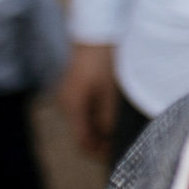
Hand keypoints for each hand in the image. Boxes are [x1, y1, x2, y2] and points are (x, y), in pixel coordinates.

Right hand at [59, 40, 121, 163]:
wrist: (96, 32)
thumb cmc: (104, 61)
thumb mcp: (110, 93)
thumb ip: (108, 119)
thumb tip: (109, 139)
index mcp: (73, 107)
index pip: (83, 142)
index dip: (99, 154)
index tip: (117, 156)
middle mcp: (66, 104)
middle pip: (82, 133)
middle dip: (100, 142)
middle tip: (121, 145)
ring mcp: (69, 95)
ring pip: (84, 122)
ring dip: (99, 130)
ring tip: (119, 130)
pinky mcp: (74, 88)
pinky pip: (85, 110)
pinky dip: (97, 117)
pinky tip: (112, 115)